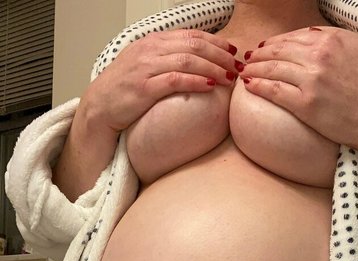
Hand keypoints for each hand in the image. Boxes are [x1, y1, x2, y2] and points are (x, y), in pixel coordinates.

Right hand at [80, 29, 239, 133]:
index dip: (216, 42)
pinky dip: (196, 81)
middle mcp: (151, 51)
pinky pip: (176, 80)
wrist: (99, 108)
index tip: (232, 51)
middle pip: (194, 45)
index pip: (191, 35)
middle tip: (237, 65)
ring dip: (213, 68)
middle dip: (220, 54)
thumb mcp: (146, 66)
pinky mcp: (144, 88)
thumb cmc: (124, 91)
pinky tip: (211, 86)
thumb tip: (196, 62)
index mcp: (153, 42)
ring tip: (230, 77)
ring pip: (188, 60)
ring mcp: (146, 68)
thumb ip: (168, 60)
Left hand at [240, 26, 357, 150]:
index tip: (264, 48)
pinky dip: (258, 86)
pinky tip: (249, 85)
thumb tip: (312, 37)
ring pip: (272, 69)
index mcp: (330, 40)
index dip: (274, 43)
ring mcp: (311, 80)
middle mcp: (318, 56)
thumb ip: (335, 39)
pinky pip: (274, 91)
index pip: (292, 38)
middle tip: (247, 60)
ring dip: (254, 69)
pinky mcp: (305, 104)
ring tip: (244, 72)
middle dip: (259, 55)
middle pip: (278, 51)